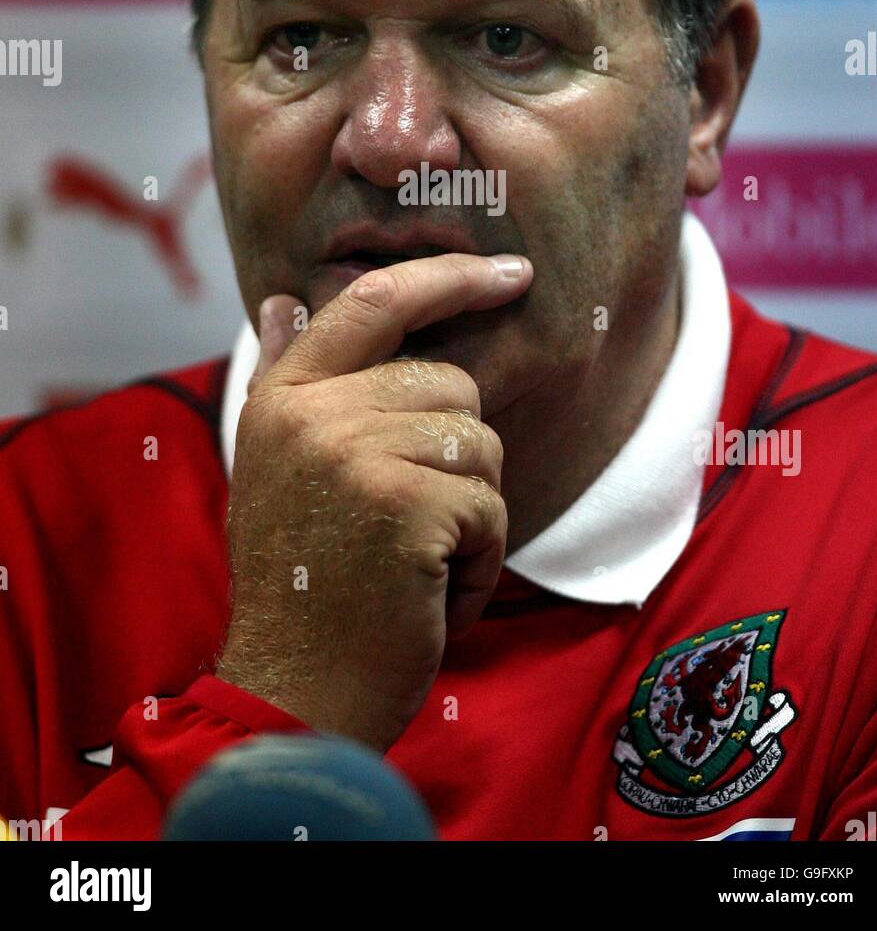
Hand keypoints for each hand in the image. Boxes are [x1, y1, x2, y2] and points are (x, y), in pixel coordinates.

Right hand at [217, 252, 532, 753]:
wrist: (292, 693)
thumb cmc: (300, 584)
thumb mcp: (277, 469)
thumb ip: (292, 378)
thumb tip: (287, 298)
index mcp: (282, 396)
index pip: (376, 301)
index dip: (449, 276)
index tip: (510, 272)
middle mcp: (313, 412)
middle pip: (451, 382)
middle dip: (457, 455)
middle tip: (409, 525)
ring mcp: (358, 453)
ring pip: (480, 443)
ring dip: (470, 512)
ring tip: (414, 560)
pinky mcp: (407, 503)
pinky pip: (491, 504)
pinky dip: (479, 558)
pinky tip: (429, 593)